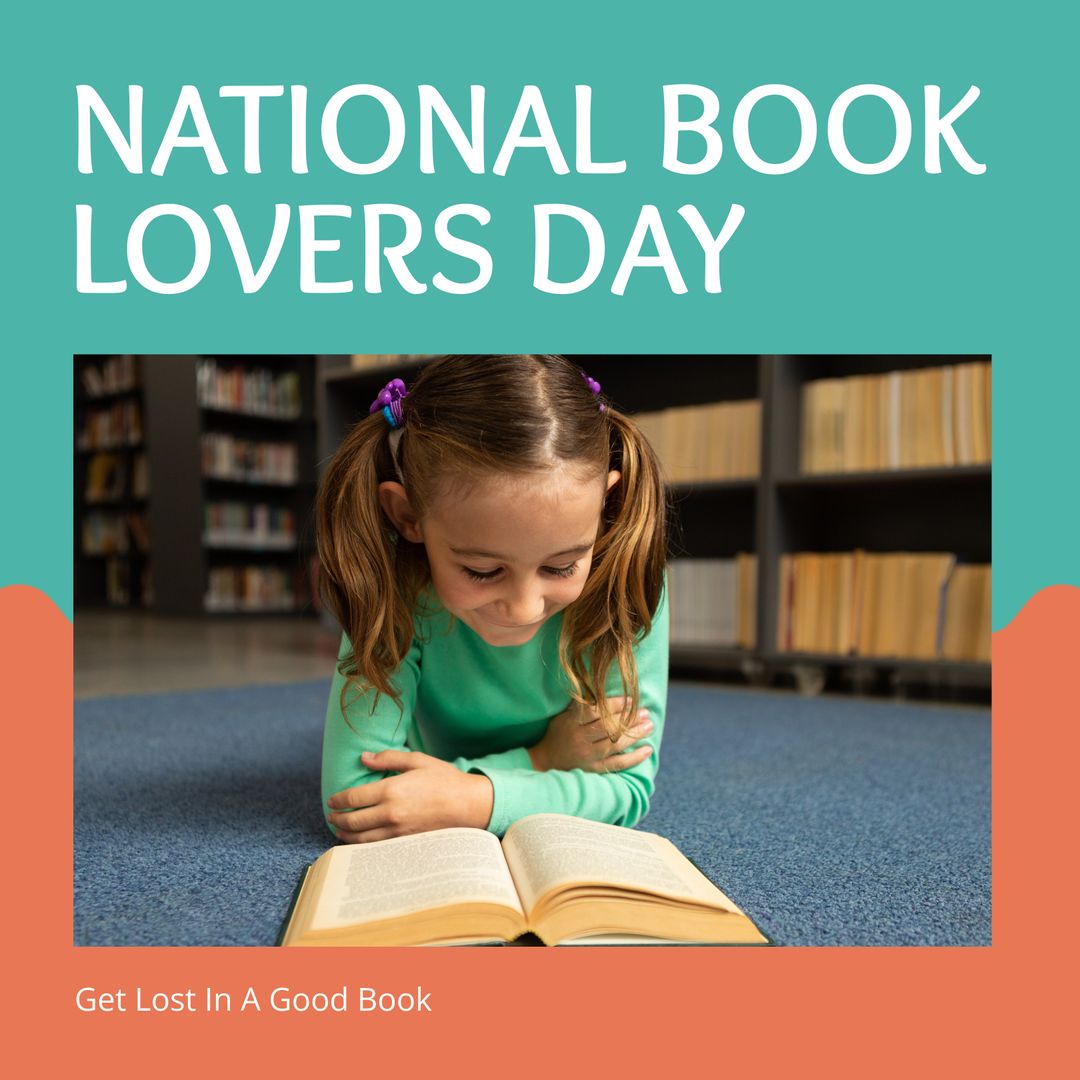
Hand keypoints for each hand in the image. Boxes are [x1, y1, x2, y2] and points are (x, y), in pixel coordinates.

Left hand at [326, 751, 493, 843]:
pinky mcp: (406, 842)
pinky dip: (362, 845)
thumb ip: (388, 758)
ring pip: (362, 838)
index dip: (339, 800)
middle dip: (338, 819)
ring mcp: (398, 831)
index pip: (354, 798)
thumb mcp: (417, 760)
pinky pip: (377, 847)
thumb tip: (363, 758)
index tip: (332, 800)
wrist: (468, 805)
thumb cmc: (445, 779)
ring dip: (346, 835)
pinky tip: (359, 841)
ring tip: (339, 830)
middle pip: (354, 821)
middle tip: (331, 816)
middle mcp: (391, 813)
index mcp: (392, 790)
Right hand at [527, 697, 653, 773]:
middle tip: (646, 712)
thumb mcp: (563, 716)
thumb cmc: (558, 734)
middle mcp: (581, 740)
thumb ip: (580, 705)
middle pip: (609, 728)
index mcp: (572, 723)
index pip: (596, 711)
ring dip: (635, 734)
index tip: (631, 700)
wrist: (546, 761)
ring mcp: (589, 756)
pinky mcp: (595, 769)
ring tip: (649, 725)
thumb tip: (599, 686)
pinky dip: (634, 758)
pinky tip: (648, 750)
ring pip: (616, 744)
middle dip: (629, 719)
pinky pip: (618, 764)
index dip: (615, 705)